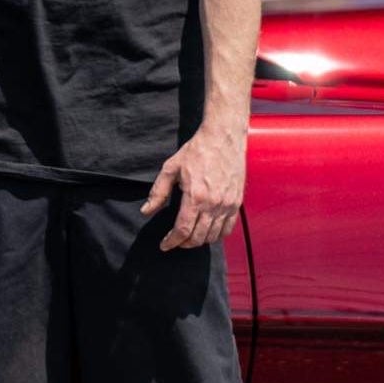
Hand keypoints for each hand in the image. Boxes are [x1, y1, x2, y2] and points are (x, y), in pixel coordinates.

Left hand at [142, 124, 247, 250]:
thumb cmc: (196, 151)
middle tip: (175, 241)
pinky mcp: (237, 202)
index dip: (172, 241)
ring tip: (190, 237)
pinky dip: (217, 235)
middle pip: (198, 237)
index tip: (165, 245)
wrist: (223, 137)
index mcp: (195, 196)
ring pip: (213, 236)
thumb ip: (158, 192)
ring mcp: (227, 204)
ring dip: (200, 241)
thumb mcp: (171, 168)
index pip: (183, 230)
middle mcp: (213, 204)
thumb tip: (146, 211)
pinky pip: (228, 228)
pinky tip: (208, 232)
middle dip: (184, 243)